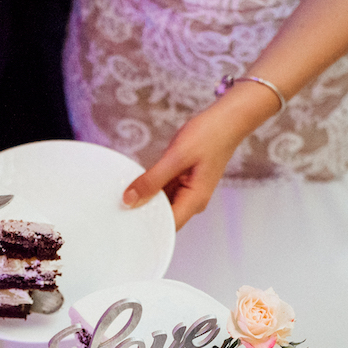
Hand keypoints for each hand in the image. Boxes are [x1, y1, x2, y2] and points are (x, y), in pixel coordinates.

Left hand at [120, 101, 248, 229]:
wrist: (228, 120)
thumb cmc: (210, 135)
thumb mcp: (176, 157)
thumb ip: (152, 180)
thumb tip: (130, 199)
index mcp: (194, 201)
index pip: (166, 227)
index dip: (146, 228)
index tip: (125, 222)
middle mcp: (193, 202)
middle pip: (163, 218)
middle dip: (143, 214)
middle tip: (119, 208)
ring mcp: (189, 193)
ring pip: (162, 205)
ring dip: (146, 200)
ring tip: (124, 195)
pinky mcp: (185, 183)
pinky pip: (165, 191)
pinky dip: (152, 188)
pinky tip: (138, 183)